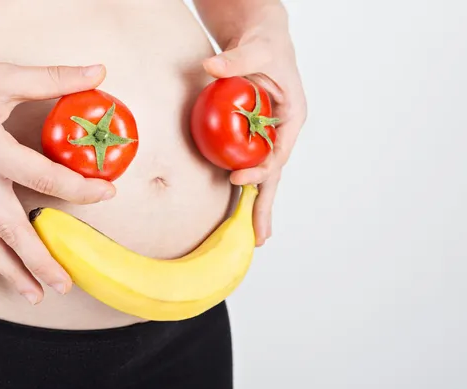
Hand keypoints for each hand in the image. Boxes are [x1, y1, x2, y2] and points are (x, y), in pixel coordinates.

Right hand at [0, 38, 113, 303]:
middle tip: (65, 283)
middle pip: (11, 228)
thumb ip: (53, 78)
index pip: (44, 176)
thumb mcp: (2, 76)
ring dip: (10, 270)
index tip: (106, 193)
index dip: (79, 188)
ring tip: (35, 294)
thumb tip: (97, 72)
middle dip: (40, 260)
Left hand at [202, 16, 306, 245]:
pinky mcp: (254, 135)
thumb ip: (237, 59)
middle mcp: (282, 131)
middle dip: (266, 205)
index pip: (279, 152)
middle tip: (259, 236)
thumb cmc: (264, 41)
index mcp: (292, 116)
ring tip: (256, 234)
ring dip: (258, 203)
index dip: (261, 170)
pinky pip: (248, 162)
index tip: (236, 179)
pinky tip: (237, 205)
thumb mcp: (256, 47)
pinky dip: (244, 183)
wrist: (260, 37)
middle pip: (274, 173)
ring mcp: (269, 135)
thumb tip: (211, 66)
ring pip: (263, 174)